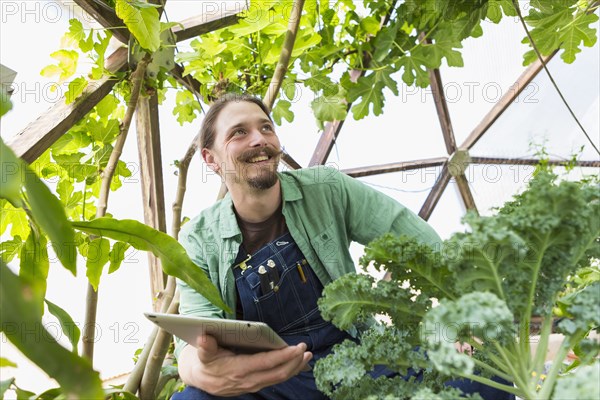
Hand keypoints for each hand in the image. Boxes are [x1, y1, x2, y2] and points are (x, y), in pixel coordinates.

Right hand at [178, 334, 311, 395]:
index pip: (266, 363)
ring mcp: (253, 385)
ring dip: (295, 367)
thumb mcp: (202, 353)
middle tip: (306, 349)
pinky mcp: (255, 385)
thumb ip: (205, 347)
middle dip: (295, 361)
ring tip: (307, 356)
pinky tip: (297, 364)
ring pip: (280, 378)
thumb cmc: (205, 362)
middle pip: (278, 373)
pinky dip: (289, 371)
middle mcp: (248, 380)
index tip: (297, 348)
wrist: (201, 379)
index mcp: (238, 370)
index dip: (283, 356)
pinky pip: (276, 379)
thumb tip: (204, 337)